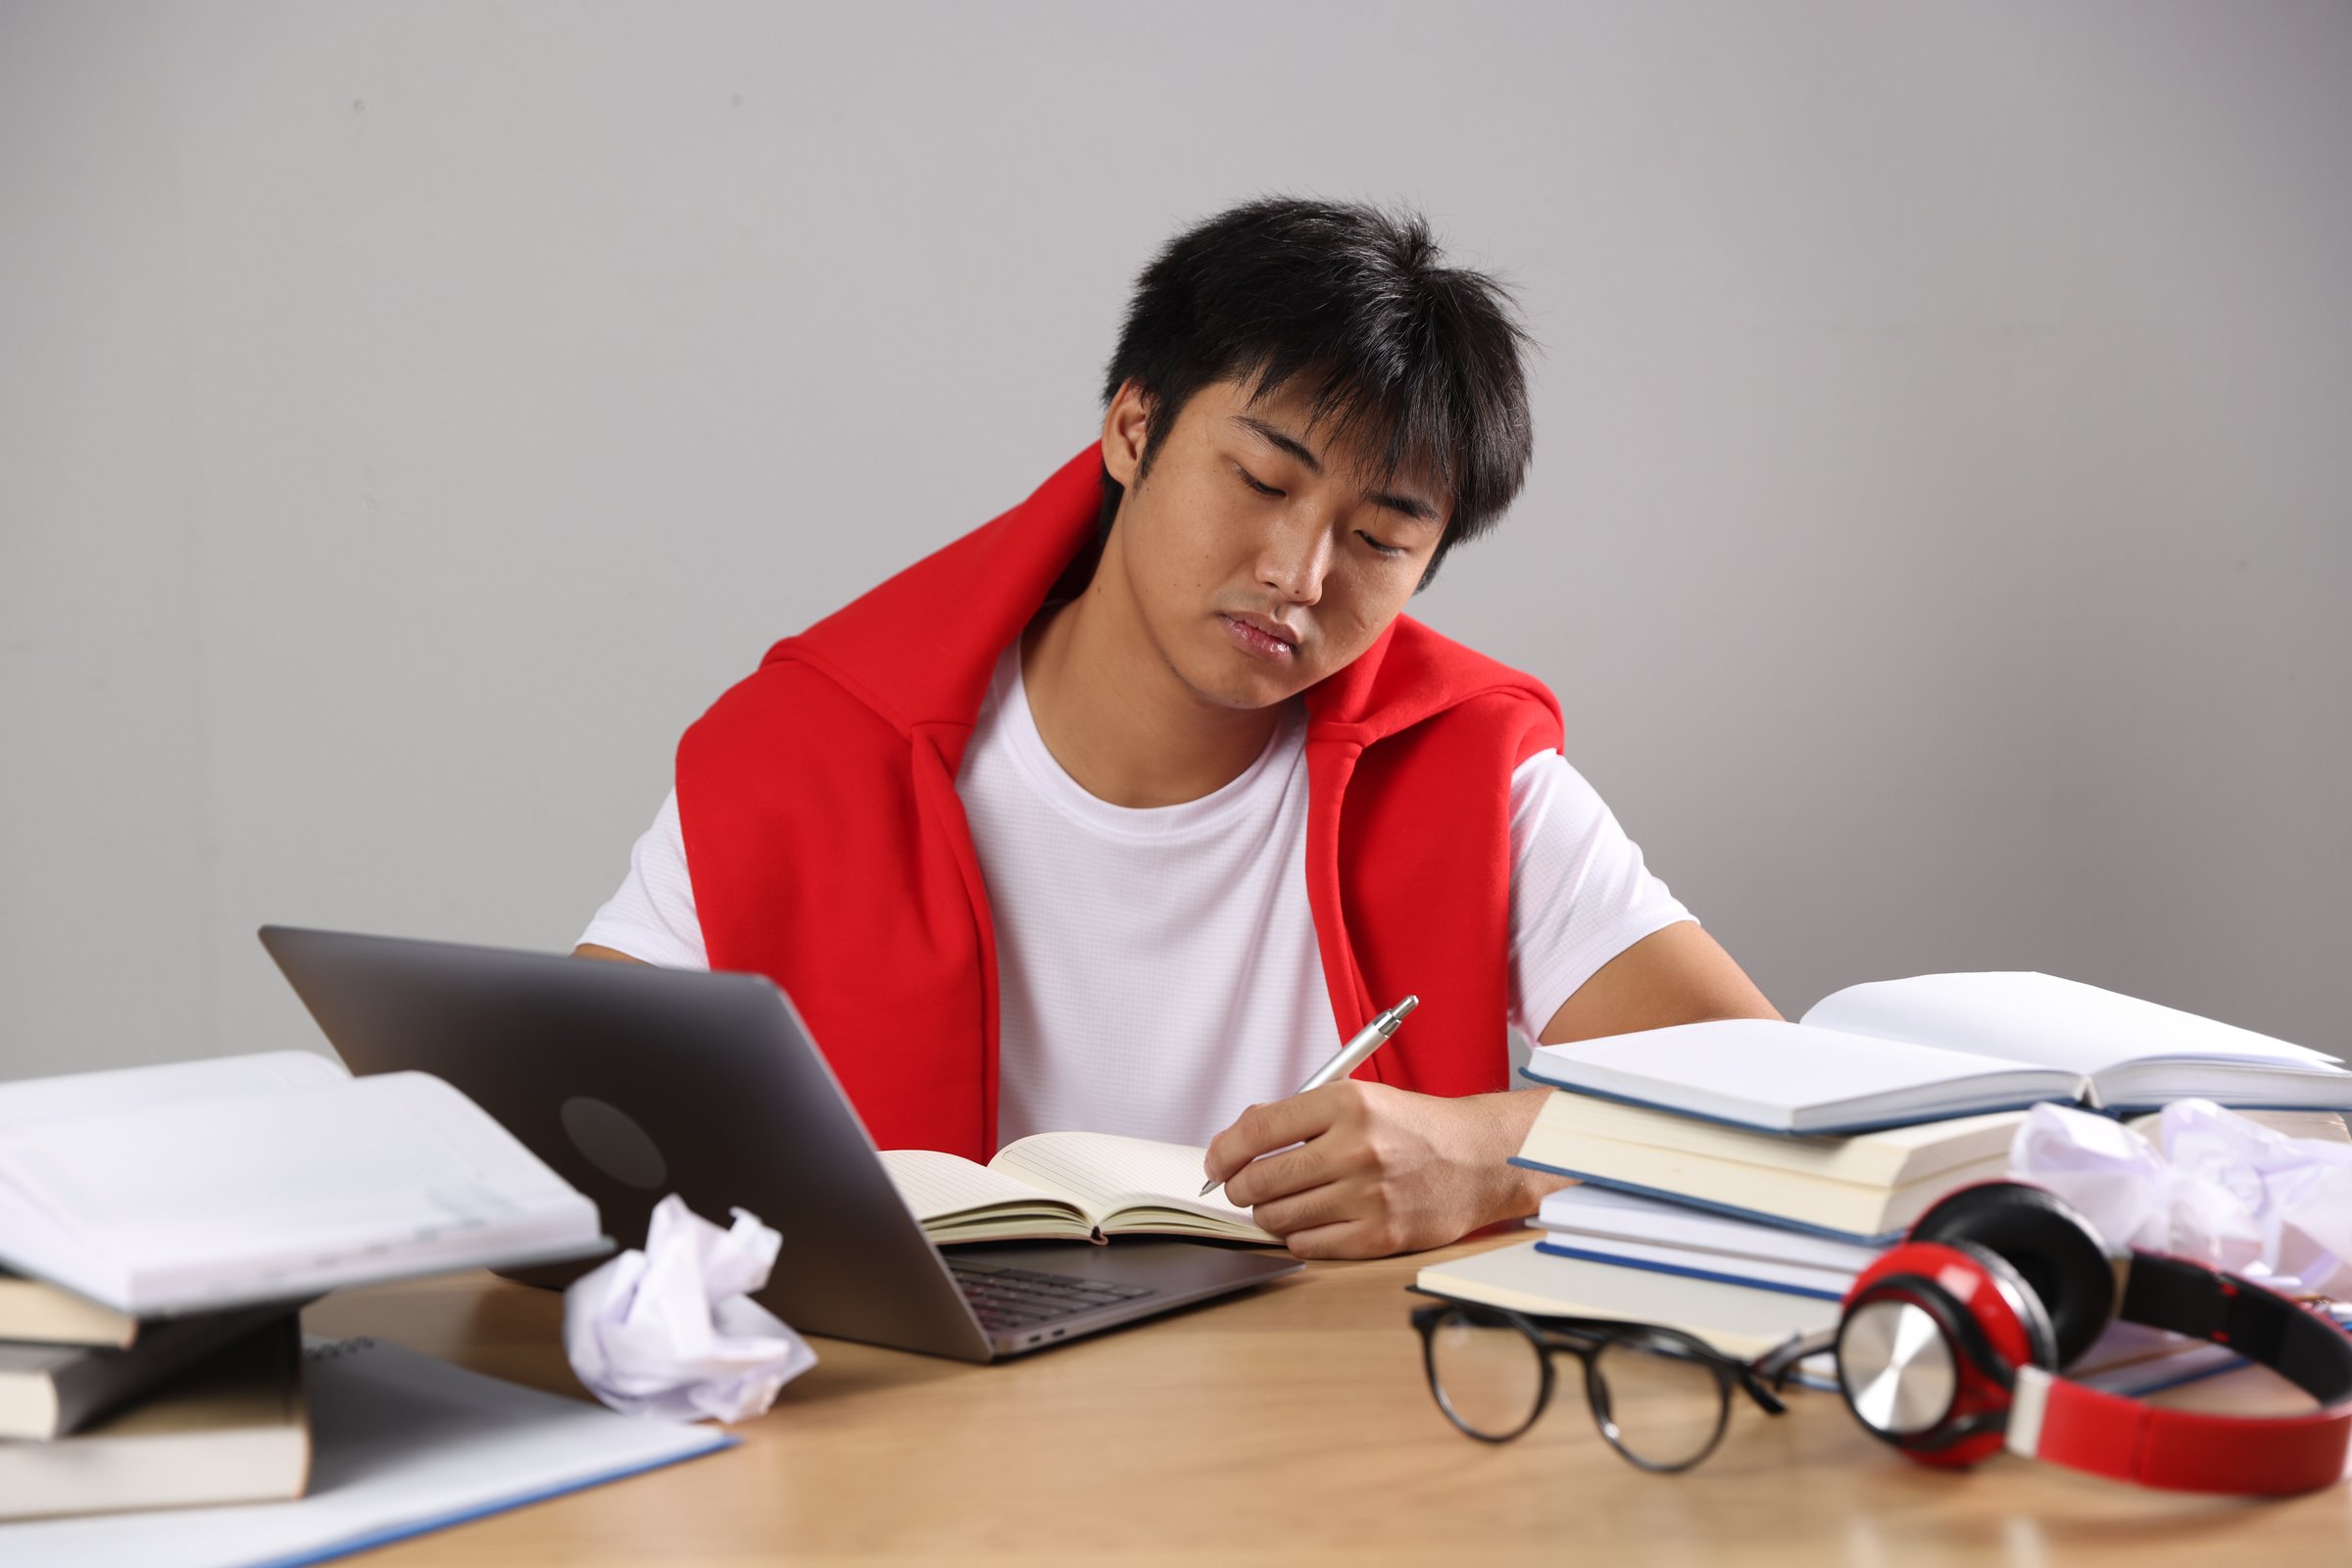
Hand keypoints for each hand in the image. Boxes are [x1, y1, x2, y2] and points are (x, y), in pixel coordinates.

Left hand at [1201, 1082, 1559, 1259]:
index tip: (1214, 1163)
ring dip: (1267, 1214)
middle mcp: (1357, 1148)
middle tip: (1242, 1188)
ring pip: (1278, 1217)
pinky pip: (1308, 1245)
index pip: (1258, 1130)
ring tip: (1278, 1204)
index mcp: (1347, 1104)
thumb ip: (1296, 1117)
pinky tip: (1308, 1222)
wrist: (1479, 1159)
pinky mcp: (1381, 1236)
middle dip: (1239, 1188)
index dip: (1223, 1151)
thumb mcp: (1357, 1100)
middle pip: (1260, 1180)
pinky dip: (1297, 1236)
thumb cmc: (1411, 1128)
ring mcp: (1370, 1196)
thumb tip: (1231, 1143)